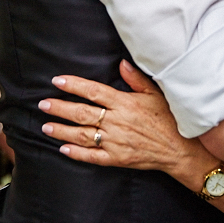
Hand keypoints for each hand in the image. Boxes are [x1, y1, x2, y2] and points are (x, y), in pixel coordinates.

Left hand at [39, 61, 210, 177]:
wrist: (180, 149)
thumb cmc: (169, 119)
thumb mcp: (156, 94)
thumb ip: (136, 79)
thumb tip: (121, 64)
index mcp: (124, 103)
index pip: (93, 91)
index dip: (73, 85)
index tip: (57, 81)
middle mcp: (116, 122)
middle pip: (82, 113)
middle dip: (60, 108)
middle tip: (43, 104)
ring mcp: (115, 142)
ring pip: (82, 135)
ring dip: (62, 130)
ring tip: (46, 126)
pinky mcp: (117, 158)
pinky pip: (92, 156)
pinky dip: (76, 153)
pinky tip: (63, 148)